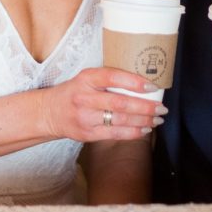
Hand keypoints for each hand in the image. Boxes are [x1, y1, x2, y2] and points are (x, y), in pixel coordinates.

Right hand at [38, 68, 165, 142]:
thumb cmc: (75, 92)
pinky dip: (132, 132)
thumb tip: (142, 84)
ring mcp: (85, 117)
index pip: (113, 77)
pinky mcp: (87, 134)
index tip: (152, 87)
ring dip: (142, 120)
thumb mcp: (87, 79)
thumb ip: (108, 80)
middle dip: (145, 107)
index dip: (134, 82)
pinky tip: (144, 129)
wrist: (49, 112)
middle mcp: (84, 97)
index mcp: (86, 78)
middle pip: (120, 103)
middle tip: (162, 108)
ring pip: (119, 120)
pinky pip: (114, 134)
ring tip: (157, 119)